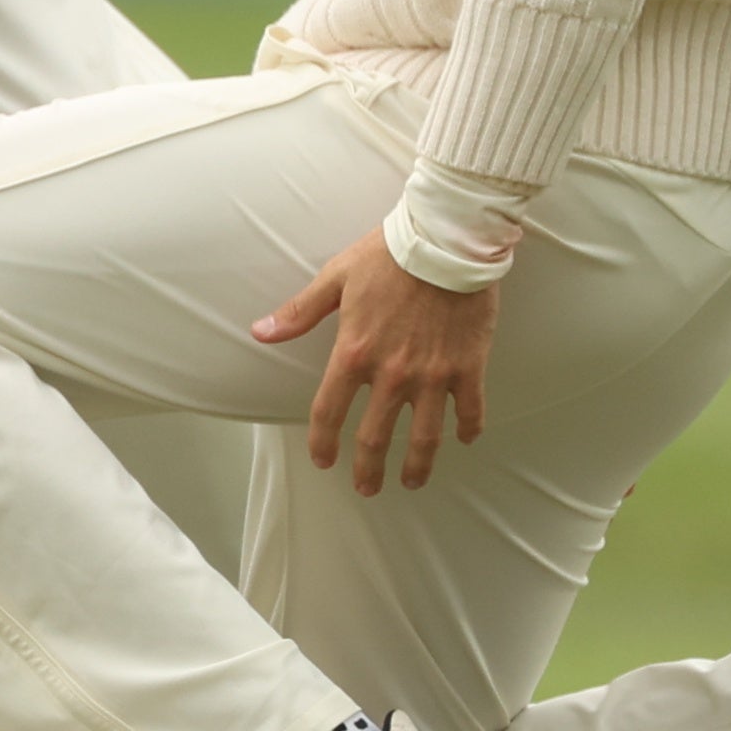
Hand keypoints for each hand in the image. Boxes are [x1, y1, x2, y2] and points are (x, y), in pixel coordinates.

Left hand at [256, 226, 496, 495]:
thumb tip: (260, 331)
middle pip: (376, 437)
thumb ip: (299, 312)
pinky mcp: (468, 367)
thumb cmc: (387, 255)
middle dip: (368, 469)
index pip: (329, 411)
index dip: (323, 441)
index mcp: (354, 353)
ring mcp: (433, 375)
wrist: (446, 241)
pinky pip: (470, 409)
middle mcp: (392, 374)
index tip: (323, 460)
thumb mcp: (335, 279)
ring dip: (419, 466)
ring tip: (412, 482)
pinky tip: (466, 440)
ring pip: (426, 437)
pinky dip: (469, 429)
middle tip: (367, 489)